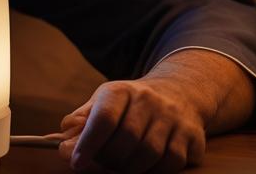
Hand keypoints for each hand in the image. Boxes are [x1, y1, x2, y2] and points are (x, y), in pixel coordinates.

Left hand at [55, 77, 207, 173]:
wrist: (179, 93)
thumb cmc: (130, 106)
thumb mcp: (102, 104)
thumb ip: (80, 125)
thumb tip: (63, 146)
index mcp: (121, 91)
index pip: (104, 118)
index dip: (88, 143)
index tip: (76, 162)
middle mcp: (150, 100)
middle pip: (126, 140)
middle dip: (109, 160)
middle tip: (101, 164)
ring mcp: (174, 118)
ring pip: (149, 155)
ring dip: (131, 169)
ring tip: (122, 166)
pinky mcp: (193, 135)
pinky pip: (171, 164)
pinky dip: (155, 172)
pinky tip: (146, 165)